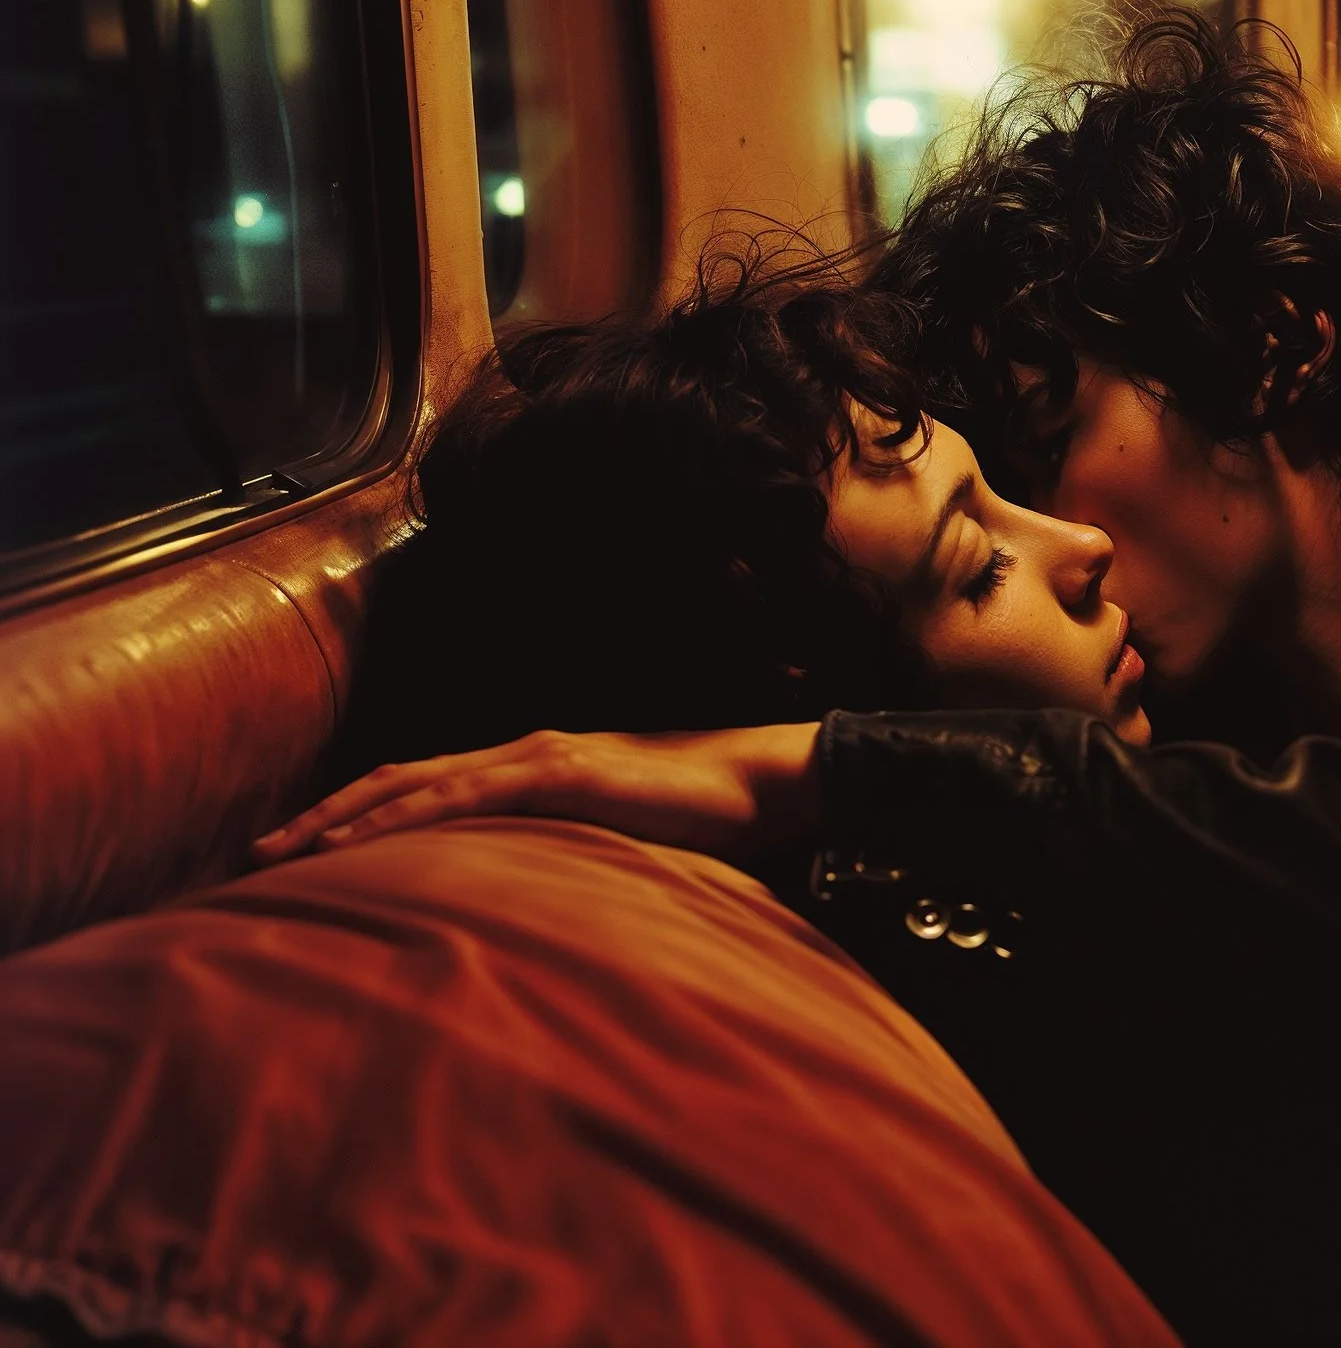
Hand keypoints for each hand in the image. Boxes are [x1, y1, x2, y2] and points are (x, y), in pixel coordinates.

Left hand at [250, 724, 824, 864]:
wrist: (759, 786)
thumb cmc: (700, 821)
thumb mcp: (619, 847)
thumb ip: (571, 863)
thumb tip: (537, 910)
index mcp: (530, 770)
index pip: (425, 789)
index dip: (359, 815)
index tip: (302, 852)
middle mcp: (521, 753)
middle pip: (399, 780)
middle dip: (325, 817)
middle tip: (259, 856)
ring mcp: (539, 759)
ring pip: (419, 783)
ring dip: (346, 817)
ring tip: (289, 852)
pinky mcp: (563, 774)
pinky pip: (471, 796)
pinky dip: (413, 816)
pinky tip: (370, 839)